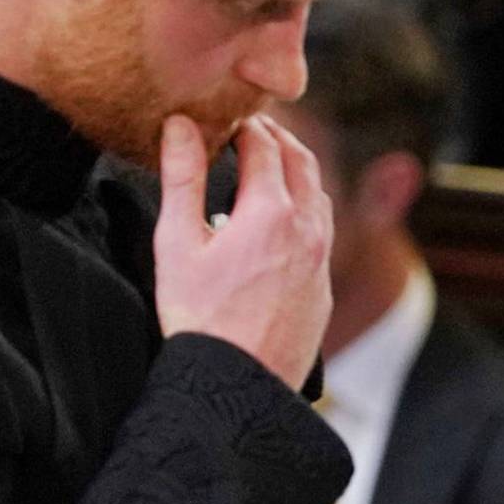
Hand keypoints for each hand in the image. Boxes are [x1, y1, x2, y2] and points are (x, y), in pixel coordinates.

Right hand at [153, 114, 332, 389]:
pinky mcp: (325, 284)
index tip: (229, 117)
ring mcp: (322, 258)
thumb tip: (181, 125)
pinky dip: (307, 207)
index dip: (246, 125)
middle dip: (277, 139)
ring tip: (269, 165)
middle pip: (300, 162)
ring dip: (297, 171)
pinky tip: (285, 218)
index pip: (264, 145)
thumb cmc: (200, 318)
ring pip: (318, 195)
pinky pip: (323, 230)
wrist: (239, 385)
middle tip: (253, 129)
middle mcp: (307, 228)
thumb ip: (181, 178)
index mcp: (270, 211)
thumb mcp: (178, 244)